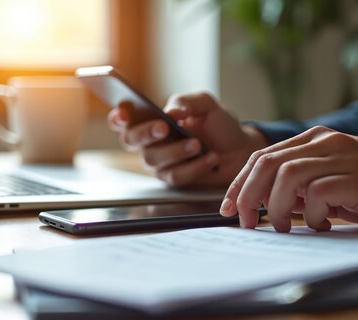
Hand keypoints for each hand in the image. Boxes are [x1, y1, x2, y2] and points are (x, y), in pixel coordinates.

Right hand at [107, 92, 267, 186]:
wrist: (239, 150)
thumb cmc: (218, 125)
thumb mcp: (206, 105)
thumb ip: (187, 102)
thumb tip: (171, 111)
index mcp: (152, 119)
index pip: (124, 119)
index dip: (118, 117)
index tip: (124, 114)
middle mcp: (150, 141)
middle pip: (131, 140)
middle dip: (145, 133)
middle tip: (164, 127)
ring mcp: (160, 162)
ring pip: (154, 159)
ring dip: (176, 151)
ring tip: (198, 145)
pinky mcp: (173, 179)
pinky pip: (175, 175)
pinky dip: (195, 166)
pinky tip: (210, 159)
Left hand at [220, 126, 357, 231]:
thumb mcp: (328, 182)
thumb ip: (298, 188)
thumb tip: (262, 204)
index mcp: (312, 140)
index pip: (262, 157)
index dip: (239, 182)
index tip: (228, 207)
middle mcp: (323, 142)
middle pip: (266, 163)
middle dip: (246, 195)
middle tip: (244, 221)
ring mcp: (340, 157)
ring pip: (286, 176)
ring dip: (274, 207)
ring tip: (280, 226)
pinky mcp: (356, 177)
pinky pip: (317, 194)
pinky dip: (310, 215)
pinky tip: (321, 225)